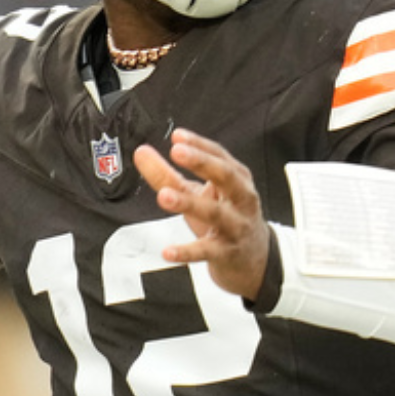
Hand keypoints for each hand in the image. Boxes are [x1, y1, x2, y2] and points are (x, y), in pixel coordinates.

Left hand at [132, 128, 268, 300]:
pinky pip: (207, 251)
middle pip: (227, 177)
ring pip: (215, 213)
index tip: (177, 137)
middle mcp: (241, 200)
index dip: (199, 145)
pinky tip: (168, 252)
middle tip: (177, 153)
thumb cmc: (225, 219)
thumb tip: (141, 152)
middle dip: (203, 163)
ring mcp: (236, 226)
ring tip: (164, 196)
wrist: (253, 259)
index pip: (220, 156)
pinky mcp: (228, 252)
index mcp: (236, 180)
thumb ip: (167, 174)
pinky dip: (187, 252)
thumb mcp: (198, 194)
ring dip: (189, 203)